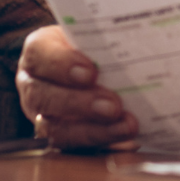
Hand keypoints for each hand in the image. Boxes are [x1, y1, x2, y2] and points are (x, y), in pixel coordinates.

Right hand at [15, 25, 138, 149]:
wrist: (92, 66)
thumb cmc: (93, 46)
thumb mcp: (95, 35)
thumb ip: (108, 38)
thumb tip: (146, 36)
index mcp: (39, 50)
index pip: (39, 53)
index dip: (61, 64)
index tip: (91, 72)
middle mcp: (33, 83)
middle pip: (43, 96)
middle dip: (79, 103)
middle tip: (113, 106)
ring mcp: (40, 113)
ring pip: (54, 128)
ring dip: (92, 129)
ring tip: (124, 126)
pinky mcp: (58, 135)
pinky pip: (72, 145)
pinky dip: (99, 141)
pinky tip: (123, 136)